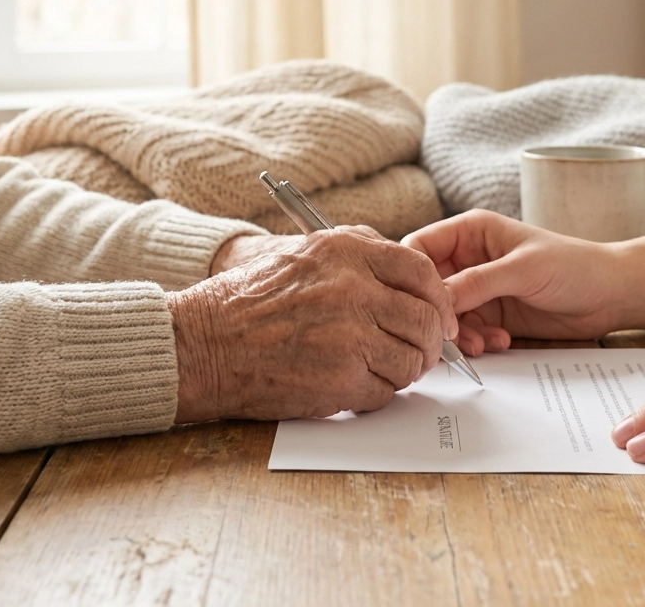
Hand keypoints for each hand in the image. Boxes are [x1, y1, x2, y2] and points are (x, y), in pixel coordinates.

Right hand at [168, 228, 456, 422]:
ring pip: (412, 359)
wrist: (204, 342)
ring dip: (404, 370)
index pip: (421, 270)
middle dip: (430, 342)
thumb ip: (360, 257)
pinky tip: (354, 384)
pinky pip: (386, 391)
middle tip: (420, 353)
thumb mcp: (306, 252)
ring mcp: (350, 335)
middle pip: (426, 319)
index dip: (439, 298)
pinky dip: (377, 393)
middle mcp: (355, 289)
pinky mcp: (341, 379)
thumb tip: (410, 280)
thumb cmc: (249, 301)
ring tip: (381, 369)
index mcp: (347, 251)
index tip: (440, 316)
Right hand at [403, 210, 621, 354]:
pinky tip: (501, 341)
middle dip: (437, 313)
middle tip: (448, 338)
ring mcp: (479, 288)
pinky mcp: (491, 315)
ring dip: (460, 334)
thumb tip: (436, 299)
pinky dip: (477, 342)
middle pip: (429, 287)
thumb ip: (477, 283)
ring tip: (484, 344)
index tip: (421, 304)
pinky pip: (467, 332)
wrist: (611, 295)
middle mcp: (469, 258)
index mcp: (470, 231)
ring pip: (446, 315)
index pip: (421, 247)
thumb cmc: (573, 265)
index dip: (414, 275)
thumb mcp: (523, 269)